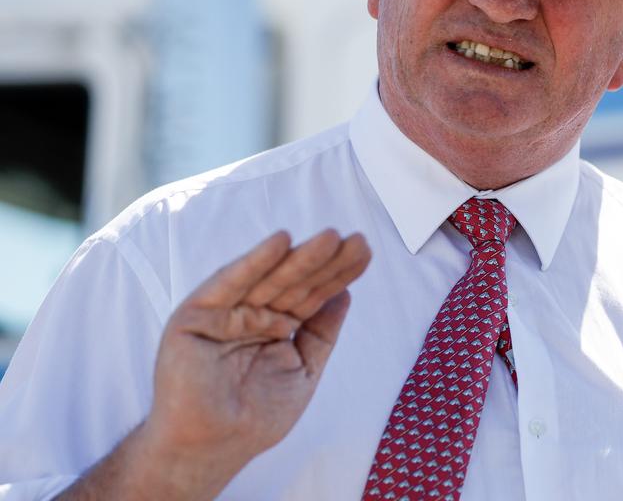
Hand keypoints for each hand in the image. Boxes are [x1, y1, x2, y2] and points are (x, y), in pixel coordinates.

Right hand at [140, 229, 371, 487]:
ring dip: (300, 256)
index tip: (365, 252)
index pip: (312, 295)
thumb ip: (322, 332)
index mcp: (276, 325)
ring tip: (331, 238)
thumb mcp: (304, 369)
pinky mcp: (196, 314)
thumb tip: (346, 294)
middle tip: (358, 240)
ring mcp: (224, 312)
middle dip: (326, 261)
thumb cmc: (256, 417)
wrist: (213, 447)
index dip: (338, 274)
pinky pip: (229, 283)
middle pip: (295, 282)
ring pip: (269, 279)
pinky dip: (254, 262)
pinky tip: (280, 242)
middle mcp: (252, 313)